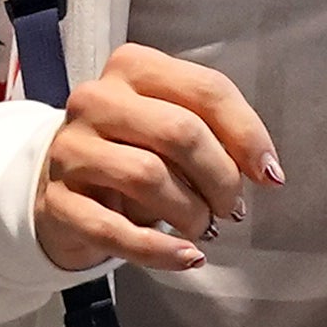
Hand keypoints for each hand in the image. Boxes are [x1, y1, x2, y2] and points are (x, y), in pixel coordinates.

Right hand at [31, 45, 280, 276]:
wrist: (64, 186)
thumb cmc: (132, 152)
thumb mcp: (172, 128)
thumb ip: (217, 133)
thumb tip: (265, 170)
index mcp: (132, 68)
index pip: (206, 89)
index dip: (247, 135)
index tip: (269, 173)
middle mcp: (96, 100)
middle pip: (179, 132)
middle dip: (221, 178)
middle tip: (232, 208)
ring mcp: (71, 150)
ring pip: (148, 176)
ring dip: (192, 213)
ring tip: (204, 228)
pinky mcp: (57, 201)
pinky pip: (114, 230)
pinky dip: (159, 251)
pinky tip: (188, 258)